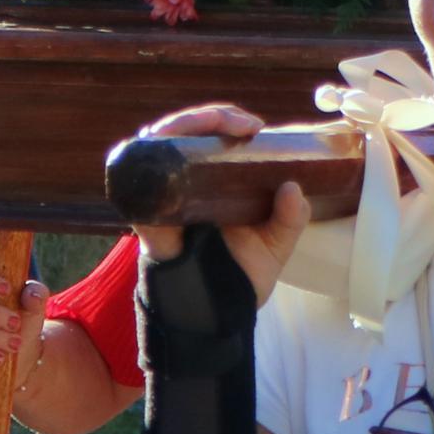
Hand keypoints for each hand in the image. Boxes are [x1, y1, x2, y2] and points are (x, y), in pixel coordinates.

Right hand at [124, 104, 311, 304]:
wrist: (216, 317)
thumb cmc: (240, 277)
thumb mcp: (275, 245)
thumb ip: (289, 219)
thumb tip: (294, 187)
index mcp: (219, 183)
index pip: (217, 138)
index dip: (230, 122)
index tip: (254, 127)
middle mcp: (190, 182)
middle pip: (189, 132)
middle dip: (210, 117)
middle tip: (241, 125)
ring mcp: (166, 194)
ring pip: (160, 142)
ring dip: (181, 125)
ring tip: (208, 123)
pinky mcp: (148, 212)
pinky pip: (138, 175)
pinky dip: (147, 153)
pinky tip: (162, 141)